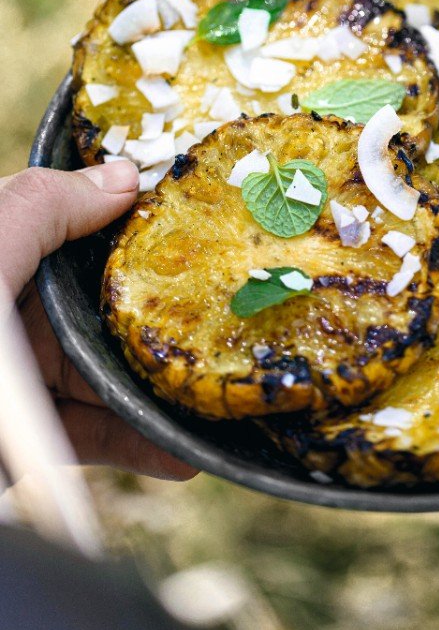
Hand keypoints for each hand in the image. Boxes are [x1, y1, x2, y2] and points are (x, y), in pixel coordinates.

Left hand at [1, 162, 196, 480]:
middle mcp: (1, 312)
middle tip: (225, 302)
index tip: (190, 212)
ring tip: (220, 385)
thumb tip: (121, 176)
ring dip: (159, 382)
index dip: (120, 213)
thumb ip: (39, 210)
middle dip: (155, 302)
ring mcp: (12, 383)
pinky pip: (93, 434)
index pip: (59, 220)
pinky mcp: (23, 443)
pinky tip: (184, 453)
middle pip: (89, 296)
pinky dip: (139, 444)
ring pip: (98, 369)